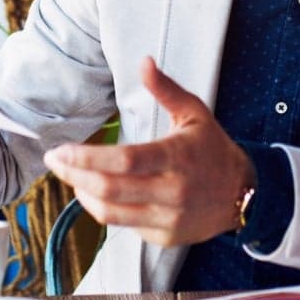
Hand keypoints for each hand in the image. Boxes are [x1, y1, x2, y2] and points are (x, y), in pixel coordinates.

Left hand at [42, 57, 254, 247]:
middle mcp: (172, 192)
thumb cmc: (213, 149)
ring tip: (71, 175)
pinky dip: (103, 208)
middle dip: (74, 174)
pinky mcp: (164, 237)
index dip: (87, 158)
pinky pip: (123, 226)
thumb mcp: (194, 113)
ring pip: (110, 213)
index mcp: (176, 157)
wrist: (245, 194)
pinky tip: (96, 192)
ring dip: (83, 193)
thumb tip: (143, 62)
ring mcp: (167, 218)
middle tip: (55, 161)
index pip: (123, 161)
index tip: (61, 150)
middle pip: (109, 188)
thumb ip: (166, 89)